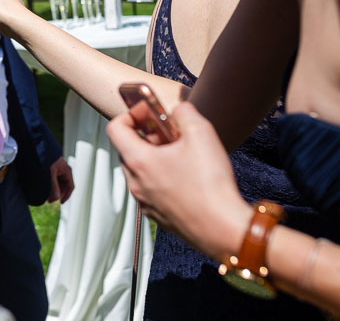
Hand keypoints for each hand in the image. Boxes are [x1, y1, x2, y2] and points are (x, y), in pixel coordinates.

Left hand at [48, 157, 74, 203]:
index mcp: (67, 171)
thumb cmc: (47, 159)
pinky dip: (50, 186)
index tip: (61, 202)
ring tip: (46, 195)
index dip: (66, 195)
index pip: (70, 186)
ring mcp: (59, 170)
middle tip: (49, 199)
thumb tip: (56, 198)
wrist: (40, 150)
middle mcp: (64, 171)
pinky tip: (44, 189)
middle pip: (64, 187)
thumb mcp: (50, 174)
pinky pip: (54, 180)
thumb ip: (54, 186)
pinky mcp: (53, 170)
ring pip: (58, 184)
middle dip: (57, 194)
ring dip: (53, 190)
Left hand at [106, 102, 250, 258]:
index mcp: (138, 161)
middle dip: (147, 136)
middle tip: (173, 134)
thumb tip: (178, 109)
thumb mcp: (201, 133)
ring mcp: (145, 203)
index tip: (151, 114)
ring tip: (184, 155)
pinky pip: (152, 189)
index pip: (115, 128)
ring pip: (140, 171)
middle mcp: (135, 183)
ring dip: (156, 157)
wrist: (224, 230)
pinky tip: (189, 177)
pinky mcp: (158, 216)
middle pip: (128, 149)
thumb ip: (185, 112)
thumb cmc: (210, 182)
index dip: (131, 115)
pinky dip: (163, 177)